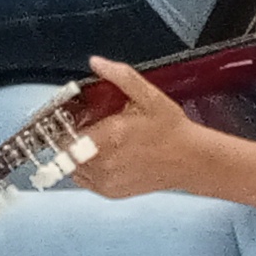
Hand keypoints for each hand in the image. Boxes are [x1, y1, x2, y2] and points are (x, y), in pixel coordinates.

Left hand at [66, 57, 211, 200]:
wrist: (192, 160)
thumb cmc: (171, 129)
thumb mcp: (149, 96)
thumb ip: (121, 76)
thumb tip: (96, 62)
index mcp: (108, 137)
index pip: (63, 135)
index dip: (63, 124)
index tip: (73, 117)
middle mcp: (103, 163)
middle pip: (65, 151)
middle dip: (71, 137)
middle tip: (88, 127)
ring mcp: (106, 181)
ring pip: (73, 166)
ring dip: (78, 154)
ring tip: (98, 142)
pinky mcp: (111, 193)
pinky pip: (85, 180)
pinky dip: (88, 169)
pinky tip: (105, 156)